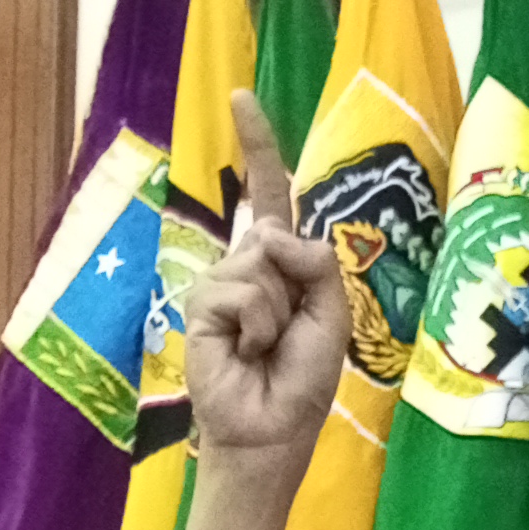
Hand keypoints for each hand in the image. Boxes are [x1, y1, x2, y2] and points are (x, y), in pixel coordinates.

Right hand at [177, 91, 350, 529]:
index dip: (256, 147)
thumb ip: (316, 263)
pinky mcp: (199, 309)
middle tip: (288, 333)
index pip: (267, 196)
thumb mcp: (330, 314)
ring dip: (276, 310)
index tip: (239, 96)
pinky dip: (255, 324)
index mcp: (279, 266)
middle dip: (294, 277)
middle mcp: (245, 268)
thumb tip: (271, 233)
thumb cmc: (302, 380)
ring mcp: (218, 287)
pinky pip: (239, 292)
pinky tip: (245, 353)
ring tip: (266, 348)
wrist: (270, 433)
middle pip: (273, 231)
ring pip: (257, 262)